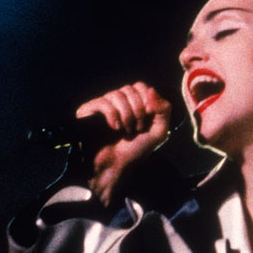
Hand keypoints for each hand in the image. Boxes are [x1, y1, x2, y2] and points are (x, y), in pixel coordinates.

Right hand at [75, 82, 170, 206]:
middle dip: (138, 110)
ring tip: (127, 132)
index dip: (147, 100)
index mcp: (134, 102)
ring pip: (117, 95)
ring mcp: (103, 105)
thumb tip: (152, 89)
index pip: (141, 86)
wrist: (116, 166)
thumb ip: (164, 109)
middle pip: (130, 89)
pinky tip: (115, 128)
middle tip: (138, 129)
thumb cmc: (136, 150)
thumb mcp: (159, 131)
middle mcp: (118, 101)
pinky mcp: (89, 111)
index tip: (148, 118)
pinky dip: (112, 115)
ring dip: (126, 115)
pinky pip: (102, 102)